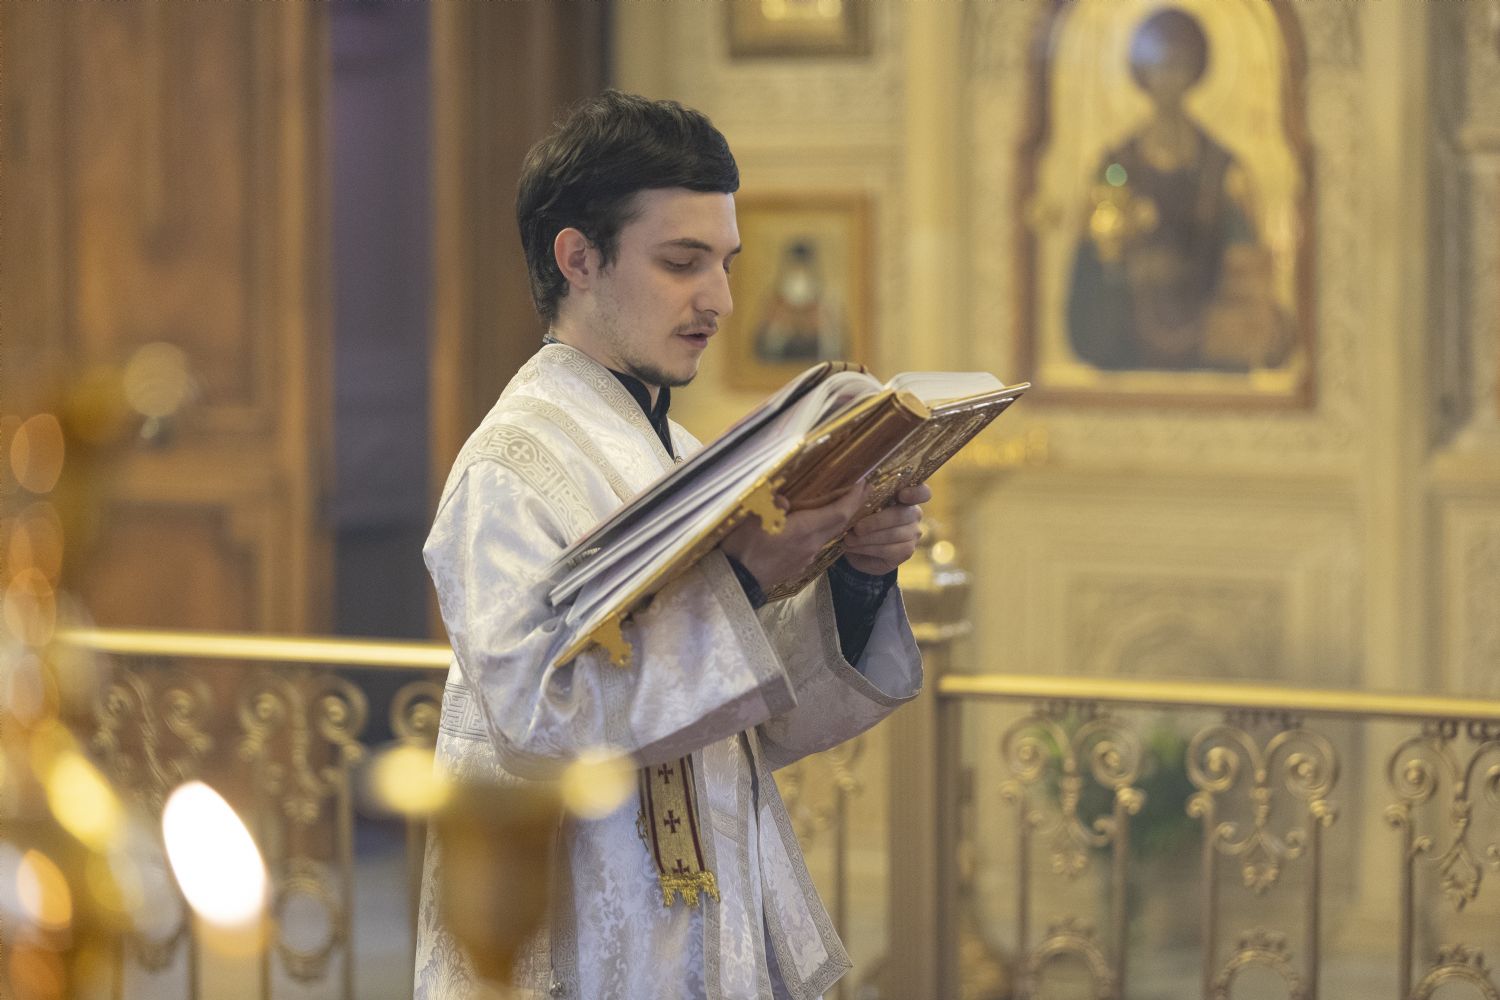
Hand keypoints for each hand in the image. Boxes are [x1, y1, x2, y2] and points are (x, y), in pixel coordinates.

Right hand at [721, 482, 868, 592]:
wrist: (736, 581)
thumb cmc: (742, 545)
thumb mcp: (753, 517)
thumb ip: (772, 504)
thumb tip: (784, 500)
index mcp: (804, 530)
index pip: (839, 513)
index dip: (853, 498)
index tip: (863, 483)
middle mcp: (811, 544)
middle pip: (839, 524)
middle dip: (852, 506)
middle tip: (860, 489)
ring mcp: (806, 557)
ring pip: (828, 535)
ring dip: (838, 519)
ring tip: (839, 504)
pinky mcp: (798, 566)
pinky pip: (816, 545)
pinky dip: (822, 531)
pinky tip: (813, 526)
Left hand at [840, 483, 930, 575]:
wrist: (856, 548)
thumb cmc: (858, 519)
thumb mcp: (858, 506)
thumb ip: (862, 496)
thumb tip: (861, 485)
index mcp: (905, 495)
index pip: (922, 492)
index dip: (915, 493)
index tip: (901, 495)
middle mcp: (913, 513)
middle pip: (901, 515)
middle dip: (876, 521)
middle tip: (856, 527)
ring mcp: (913, 533)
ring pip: (893, 534)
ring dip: (867, 538)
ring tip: (848, 539)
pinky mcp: (906, 551)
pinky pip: (890, 550)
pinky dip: (868, 548)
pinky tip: (853, 547)